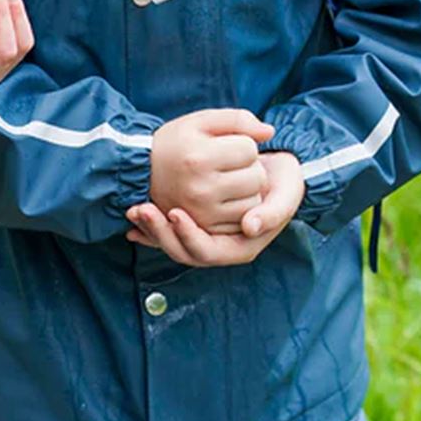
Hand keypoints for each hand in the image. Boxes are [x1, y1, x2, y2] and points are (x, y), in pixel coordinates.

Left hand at [125, 151, 305, 266]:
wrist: (277, 168)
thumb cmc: (284, 182)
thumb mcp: (287, 194)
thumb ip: (272, 213)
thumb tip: (249, 227)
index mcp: (241, 246)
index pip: (207, 252)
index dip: (189, 236)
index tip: (175, 213)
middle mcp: (220, 246)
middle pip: (183, 252)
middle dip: (160, 234)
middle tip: (141, 210)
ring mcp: (205, 236)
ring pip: (172, 243)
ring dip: (151, 229)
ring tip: (134, 209)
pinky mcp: (195, 223)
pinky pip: (169, 231)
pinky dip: (150, 226)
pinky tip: (133, 215)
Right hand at [149, 108, 273, 231]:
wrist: (143, 172)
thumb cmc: (177, 142)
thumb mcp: (201, 121)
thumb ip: (238, 119)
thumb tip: (270, 132)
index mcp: (198, 158)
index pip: (249, 149)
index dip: (242, 144)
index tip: (223, 145)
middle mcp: (200, 188)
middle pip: (256, 176)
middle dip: (248, 166)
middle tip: (227, 163)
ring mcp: (203, 211)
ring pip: (253, 199)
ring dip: (248, 188)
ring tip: (226, 179)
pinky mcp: (206, 226)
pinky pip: (243, 218)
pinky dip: (241, 206)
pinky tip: (225, 195)